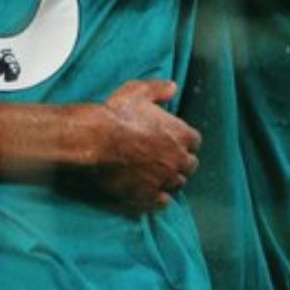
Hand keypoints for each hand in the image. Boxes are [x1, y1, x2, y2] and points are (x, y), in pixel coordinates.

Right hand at [87, 79, 200, 214]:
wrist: (95, 140)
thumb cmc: (116, 114)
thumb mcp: (138, 92)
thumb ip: (158, 89)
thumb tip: (173, 86)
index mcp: (180, 134)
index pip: (195, 142)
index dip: (184, 141)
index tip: (175, 140)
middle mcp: (177, 159)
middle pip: (190, 165)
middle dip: (180, 161)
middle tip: (166, 158)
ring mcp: (164, 179)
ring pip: (177, 184)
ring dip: (170, 179)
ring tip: (157, 174)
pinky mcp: (148, 195)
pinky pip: (162, 202)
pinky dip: (158, 197)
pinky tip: (150, 191)